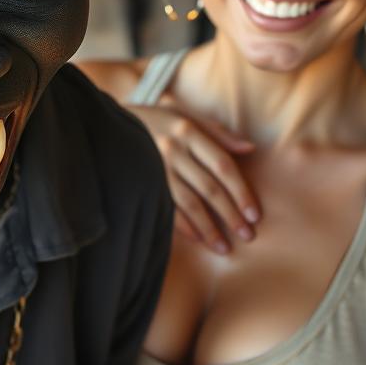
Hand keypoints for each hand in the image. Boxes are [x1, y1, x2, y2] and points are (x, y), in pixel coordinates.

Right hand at [129, 98, 259, 253]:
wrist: (110, 125)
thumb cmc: (158, 121)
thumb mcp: (186, 116)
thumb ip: (218, 132)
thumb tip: (249, 149)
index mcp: (188, 131)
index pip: (223, 165)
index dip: (241, 191)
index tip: (255, 214)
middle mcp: (173, 150)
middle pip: (209, 188)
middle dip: (230, 214)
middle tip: (248, 235)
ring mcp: (156, 168)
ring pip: (189, 203)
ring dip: (209, 228)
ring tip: (224, 248)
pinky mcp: (143, 182)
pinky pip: (165, 207)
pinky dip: (183, 225)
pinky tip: (197, 239)